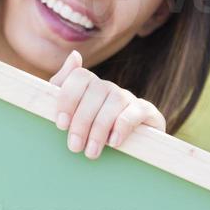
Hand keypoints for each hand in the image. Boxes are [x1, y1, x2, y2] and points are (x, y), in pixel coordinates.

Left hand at [49, 50, 165, 159]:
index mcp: (91, 86)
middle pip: (96, 91)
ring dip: (100, 127)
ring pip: (115, 100)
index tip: (61, 124)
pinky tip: (114, 142)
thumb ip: (63, 88)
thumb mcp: (72, 116)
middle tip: (75, 147)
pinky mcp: (148, 113)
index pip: (80, 76)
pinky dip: (123, 126)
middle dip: (82, 121)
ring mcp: (129, 99)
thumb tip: (74, 55)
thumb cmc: (93, 135)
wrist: (127, 155)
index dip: (68, 98)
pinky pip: (136, 111)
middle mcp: (110, 88)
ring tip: (91, 152)